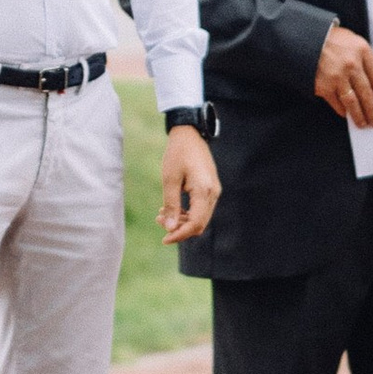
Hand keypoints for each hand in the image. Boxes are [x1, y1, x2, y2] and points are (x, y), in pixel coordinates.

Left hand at [158, 123, 220, 243]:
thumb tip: (169, 228)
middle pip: (199, 224)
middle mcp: (213, 193)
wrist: (189, 134)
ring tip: (162, 212)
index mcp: (204, 191)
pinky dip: (187, 212)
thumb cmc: (177, 153)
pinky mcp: (210, 188)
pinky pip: (200, 208)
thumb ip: (171, 204)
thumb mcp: (169, 179)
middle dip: (179, 227)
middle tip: (159, 219)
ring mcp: (213, 191)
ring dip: (181, 220)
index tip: (164, 239)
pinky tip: (171, 207)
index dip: (180, 234)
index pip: (195, 223)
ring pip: (200, 217)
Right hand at [314, 26, 372, 126]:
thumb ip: (364, 58)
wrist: (304, 38)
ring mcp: (337, 76)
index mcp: (362, 50)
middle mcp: (351, 64)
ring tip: (363, 123)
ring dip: (360, 116)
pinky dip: (342, 110)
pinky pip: (337, 103)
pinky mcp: (323, 86)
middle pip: (367, 93)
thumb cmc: (331, 40)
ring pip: (353, 102)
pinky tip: (346, 114)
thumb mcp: (352, 41)